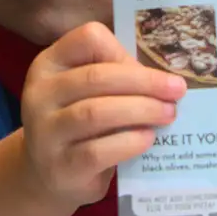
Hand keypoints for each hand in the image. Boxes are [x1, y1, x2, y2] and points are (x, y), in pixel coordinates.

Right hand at [19, 22, 184, 207]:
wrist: (48, 176)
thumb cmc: (78, 125)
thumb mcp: (84, 93)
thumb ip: (113, 77)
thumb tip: (164, 79)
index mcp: (49, 65)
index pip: (87, 39)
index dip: (122, 50)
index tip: (150, 67)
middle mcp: (39, 95)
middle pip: (96, 77)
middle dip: (144, 82)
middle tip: (177, 90)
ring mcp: (45, 132)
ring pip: (96, 112)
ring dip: (141, 110)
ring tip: (168, 114)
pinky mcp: (61, 167)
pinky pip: (97, 150)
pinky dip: (129, 142)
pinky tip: (148, 138)